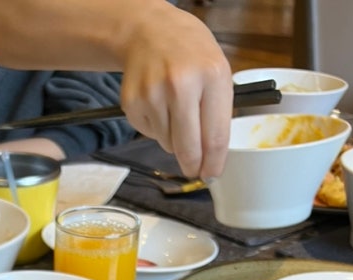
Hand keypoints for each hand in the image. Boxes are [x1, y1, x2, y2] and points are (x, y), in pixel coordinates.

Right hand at [117, 6, 231, 177]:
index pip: (215, 135)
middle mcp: (181, 85)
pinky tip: (158, 106)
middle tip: (194, 170)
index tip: (211, 175)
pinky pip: (150, 134)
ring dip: (174, 139)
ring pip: (168, 144)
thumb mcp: (217, 72)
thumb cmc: (189, 53)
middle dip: (192, 165)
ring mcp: (153, 95)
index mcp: (211, 76)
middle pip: (188, 148)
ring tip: (175, 112)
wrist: (148, 32)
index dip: (214, 163)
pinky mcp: (133, 104)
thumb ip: (219, 113)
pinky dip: (156, 129)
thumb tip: (213, 157)